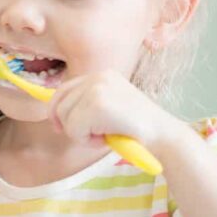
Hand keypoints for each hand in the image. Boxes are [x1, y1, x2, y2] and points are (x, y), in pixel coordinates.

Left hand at [48, 70, 181, 146]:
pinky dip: (87, 141)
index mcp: (102, 75)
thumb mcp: (109, 107)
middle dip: (69, 125)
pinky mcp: (97, 104)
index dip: (56, 109)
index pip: (64, 89)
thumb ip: (86, 105)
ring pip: (65, 118)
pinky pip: (74, 129)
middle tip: (93, 135)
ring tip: (104, 134)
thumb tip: (54, 114)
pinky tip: (106, 138)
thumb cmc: (135, 128)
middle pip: (59, 103)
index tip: (59, 125)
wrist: (162, 135)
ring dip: (81, 134)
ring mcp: (97, 89)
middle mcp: (98, 77)